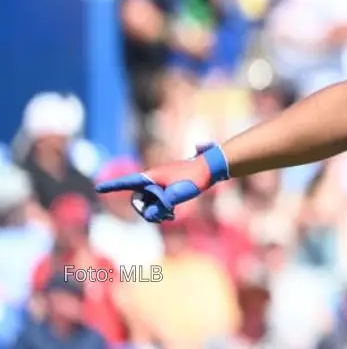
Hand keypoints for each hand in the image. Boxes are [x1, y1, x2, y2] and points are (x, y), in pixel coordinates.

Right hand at [94, 144, 229, 221]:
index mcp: (151, 177)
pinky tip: (172, 215)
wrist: (211, 167)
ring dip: (157, 212)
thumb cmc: (193, 178)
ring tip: (170, 216)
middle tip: (165, 216)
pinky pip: (158, 202)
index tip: (98, 188)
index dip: (112, 186)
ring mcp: (161, 183)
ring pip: (150, 202)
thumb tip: (151, 215)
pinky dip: (162, 209)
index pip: (127, 182)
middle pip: (139, 199)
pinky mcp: (169, 187)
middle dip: (147, 210)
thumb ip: (160, 207)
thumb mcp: (176, 196)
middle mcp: (153, 179)